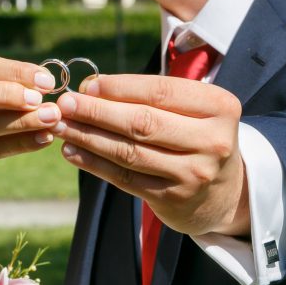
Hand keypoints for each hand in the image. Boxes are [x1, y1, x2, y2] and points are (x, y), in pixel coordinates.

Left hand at [54, 74, 248, 235]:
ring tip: (61, 126)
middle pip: (143, 123)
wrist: (225, 192)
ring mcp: (193, 174)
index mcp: (219, 107)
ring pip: (130, 152)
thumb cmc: (198, 136)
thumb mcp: (193, 110)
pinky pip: (125, 177)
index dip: (119, 87)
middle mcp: (212, 141)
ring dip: (88, 137)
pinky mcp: (174, 199)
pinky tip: (72, 151)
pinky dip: (94, 163)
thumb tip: (91, 88)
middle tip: (64, 103)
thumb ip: (151, 97)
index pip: (161, 92)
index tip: (87, 84)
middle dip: (97, 112)